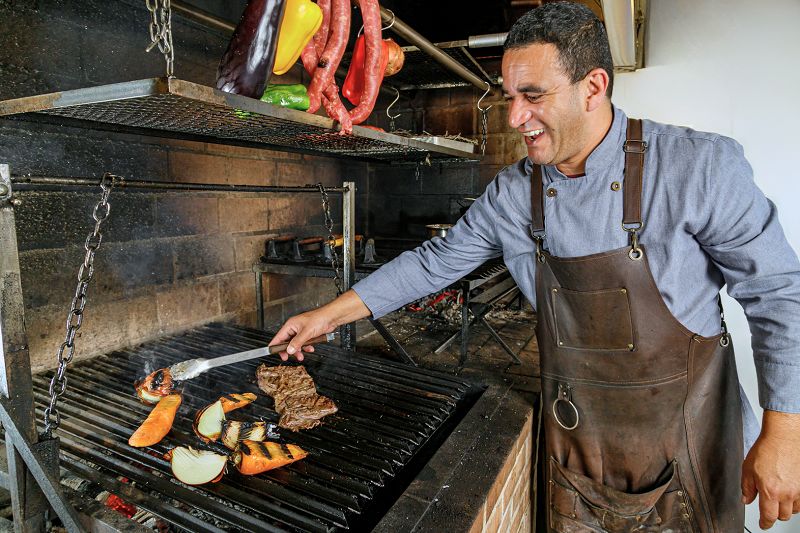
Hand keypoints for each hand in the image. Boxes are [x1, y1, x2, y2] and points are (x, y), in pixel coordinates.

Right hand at [268, 290, 370, 361]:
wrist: (331, 318)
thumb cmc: (318, 319)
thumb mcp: (306, 333)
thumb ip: (297, 342)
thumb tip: (289, 350)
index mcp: (290, 325)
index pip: (278, 337)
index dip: (275, 346)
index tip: (272, 353)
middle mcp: (294, 328)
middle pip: (286, 342)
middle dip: (288, 350)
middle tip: (287, 358)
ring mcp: (300, 331)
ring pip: (295, 344)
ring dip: (298, 351)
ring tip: (301, 356)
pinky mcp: (307, 334)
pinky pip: (303, 343)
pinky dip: (306, 347)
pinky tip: (310, 348)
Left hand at [741, 411, 799, 528]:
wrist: (783, 438)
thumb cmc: (766, 449)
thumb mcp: (748, 469)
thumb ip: (747, 487)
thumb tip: (746, 500)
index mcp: (770, 491)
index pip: (768, 516)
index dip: (764, 523)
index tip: (763, 524)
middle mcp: (786, 493)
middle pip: (782, 516)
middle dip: (774, 515)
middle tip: (768, 508)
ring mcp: (798, 490)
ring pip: (794, 510)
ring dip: (785, 509)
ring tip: (778, 500)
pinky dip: (795, 502)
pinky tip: (788, 494)